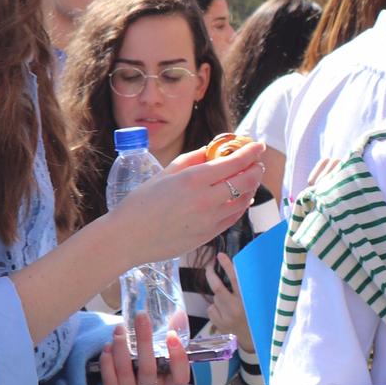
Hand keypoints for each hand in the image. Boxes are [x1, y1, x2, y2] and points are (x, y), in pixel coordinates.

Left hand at [98, 316, 190, 384]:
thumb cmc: (146, 374)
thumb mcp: (159, 362)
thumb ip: (167, 340)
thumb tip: (178, 315)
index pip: (180, 377)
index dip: (178, 358)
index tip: (172, 335)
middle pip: (148, 370)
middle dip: (144, 341)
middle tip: (141, 317)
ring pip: (125, 372)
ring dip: (121, 347)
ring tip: (119, 329)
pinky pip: (109, 379)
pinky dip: (107, 360)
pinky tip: (108, 346)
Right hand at [116, 142, 265, 263]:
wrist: (128, 238)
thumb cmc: (141, 203)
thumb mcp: (165, 173)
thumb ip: (192, 159)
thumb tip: (212, 150)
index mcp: (193, 179)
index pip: (234, 162)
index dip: (250, 152)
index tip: (257, 145)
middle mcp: (206, 200)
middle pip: (245, 181)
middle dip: (255, 169)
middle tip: (256, 162)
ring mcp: (209, 220)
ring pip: (243, 201)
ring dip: (250, 188)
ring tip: (249, 179)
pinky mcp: (208, 236)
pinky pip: (232, 218)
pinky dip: (240, 206)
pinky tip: (240, 200)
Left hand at [204, 253, 253, 352]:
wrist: (254, 340)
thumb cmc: (256, 316)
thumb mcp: (256, 302)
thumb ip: (247, 289)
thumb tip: (234, 270)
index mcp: (247, 300)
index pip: (235, 279)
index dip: (227, 265)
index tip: (220, 255)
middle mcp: (235, 308)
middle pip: (217, 287)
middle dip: (211, 274)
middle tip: (209, 266)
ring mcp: (225, 317)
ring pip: (215, 298)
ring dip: (219, 296)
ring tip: (230, 303)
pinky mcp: (219, 324)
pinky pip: (211, 309)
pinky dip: (215, 307)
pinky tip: (225, 313)